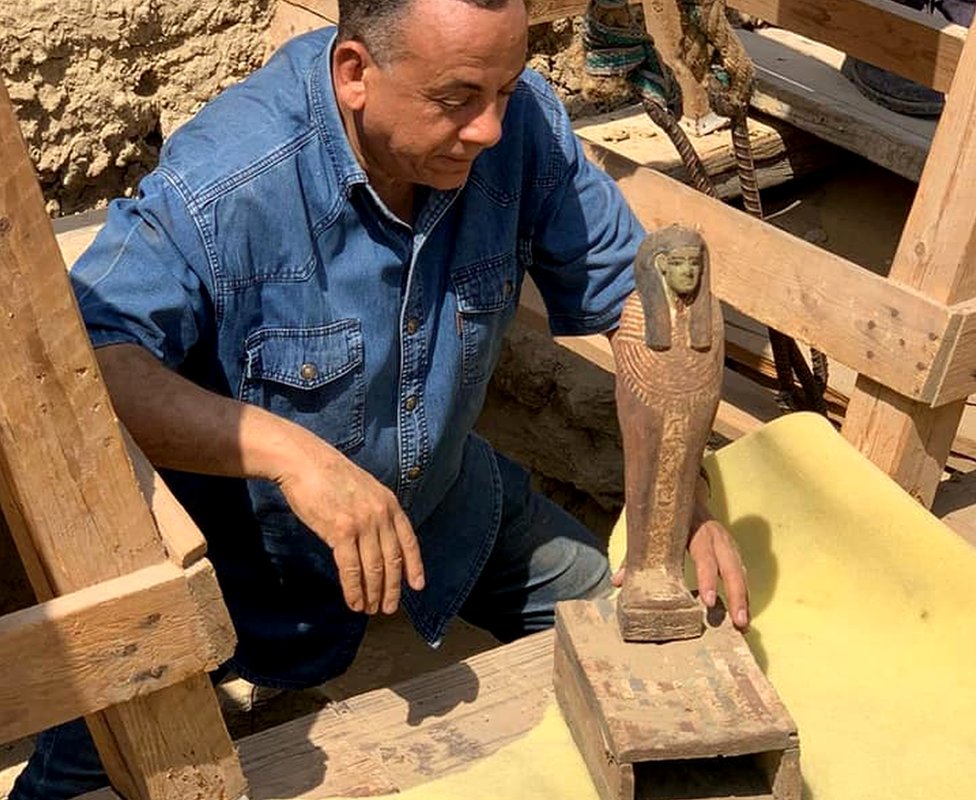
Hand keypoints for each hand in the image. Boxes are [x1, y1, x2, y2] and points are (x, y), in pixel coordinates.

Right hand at [275, 429, 424, 615]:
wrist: (305, 461)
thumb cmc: (330, 475)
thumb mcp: (366, 488)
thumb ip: (376, 511)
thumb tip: (378, 540)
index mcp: (390, 503)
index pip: (409, 541)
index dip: (414, 566)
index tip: (417, 586)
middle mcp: (381, 515)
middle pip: (392, 560)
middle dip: (392, 588)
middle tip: (389, 608)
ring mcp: (362, 523)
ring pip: (374, 569)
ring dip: (373, 594)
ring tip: (369, 609)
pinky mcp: (340, 532)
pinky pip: (351, 569)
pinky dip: (353, 589)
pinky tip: (353, 602)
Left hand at [610, 504, 749, 630]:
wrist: (683, 496)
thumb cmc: (664, 517)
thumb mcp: (650, 531)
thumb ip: (635, 557)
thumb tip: (618, 582)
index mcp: (696, 530)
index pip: (705, 556)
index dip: (708, 578)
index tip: (709, 602)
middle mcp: (716, 536)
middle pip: (732, 566)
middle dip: (736, 595)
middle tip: (738, 622)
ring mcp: (727, 543)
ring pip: (740, 572)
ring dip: (744, 599)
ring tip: (743, 627)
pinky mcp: (732, 551)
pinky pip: (741, 574)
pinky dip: (744, 595)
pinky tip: (744, 616)